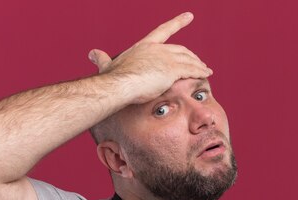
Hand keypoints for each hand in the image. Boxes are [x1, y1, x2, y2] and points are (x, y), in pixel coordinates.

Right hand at [87, 12, 212, 103]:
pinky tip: (206, 73)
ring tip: (205, 69)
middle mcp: (157, 49)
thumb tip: (92, 53)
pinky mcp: (172, 70)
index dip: (177, 23)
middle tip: (199, 61)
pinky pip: (191, 69)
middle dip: (191, 55)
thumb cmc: (112, 78)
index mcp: (144, 46)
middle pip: (180, 49)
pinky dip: (200, 71)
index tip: (189, 16)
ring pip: (188, 59)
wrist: (118, 84)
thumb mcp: (107, 64)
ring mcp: (165, 58)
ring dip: (198, 64)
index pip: (163, 31)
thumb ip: (102, 59)